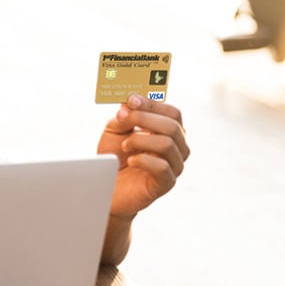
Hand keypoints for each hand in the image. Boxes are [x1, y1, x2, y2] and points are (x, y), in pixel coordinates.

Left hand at [98, 94, 189, 219]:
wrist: (107, 186)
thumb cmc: (114, 156)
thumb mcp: (115, 130)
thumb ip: (123, 117)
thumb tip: (129, 104)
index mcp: (169, 131)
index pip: (172, 113)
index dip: (153, 104)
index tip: (131, 100)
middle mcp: (177, 147)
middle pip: (173, 126)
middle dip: (145, 118)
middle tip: (123, 117)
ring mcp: (175, 166)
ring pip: (168, 144)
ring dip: (141, 140)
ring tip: (125, 146)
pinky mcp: (166, 184)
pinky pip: (163, 167)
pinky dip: (143, 159)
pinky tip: (130, 160)